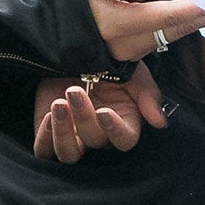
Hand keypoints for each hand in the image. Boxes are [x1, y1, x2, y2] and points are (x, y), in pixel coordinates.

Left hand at [33, 65, 167, 161]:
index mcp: (123, 123)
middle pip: (95, 142)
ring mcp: (73, 137)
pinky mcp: (47, 133)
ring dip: (63, 133)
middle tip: (75, 92)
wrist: (74, 51)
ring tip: (59, 105)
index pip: (125, 141)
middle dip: (84, 117)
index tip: (104, 112)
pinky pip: (44, 151)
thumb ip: (147, 95)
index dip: (115, 131)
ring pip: (69, 154)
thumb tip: (160, 122)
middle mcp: (98, 135)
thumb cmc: (107, 63)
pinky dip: (44, 139)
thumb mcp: (132, 72)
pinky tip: (48, 116)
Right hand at [84, 0, 204, 62]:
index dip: (192, 10)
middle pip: (171, 31)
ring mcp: (121, 54)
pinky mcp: (119, 56)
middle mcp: (122, 45)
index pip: (164, 16)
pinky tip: (185, 21)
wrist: (32, 22)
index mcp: (116, 24)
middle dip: (200, 19)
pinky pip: (153, 43)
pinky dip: (172, 30)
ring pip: (164, 38)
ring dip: (188, 25)